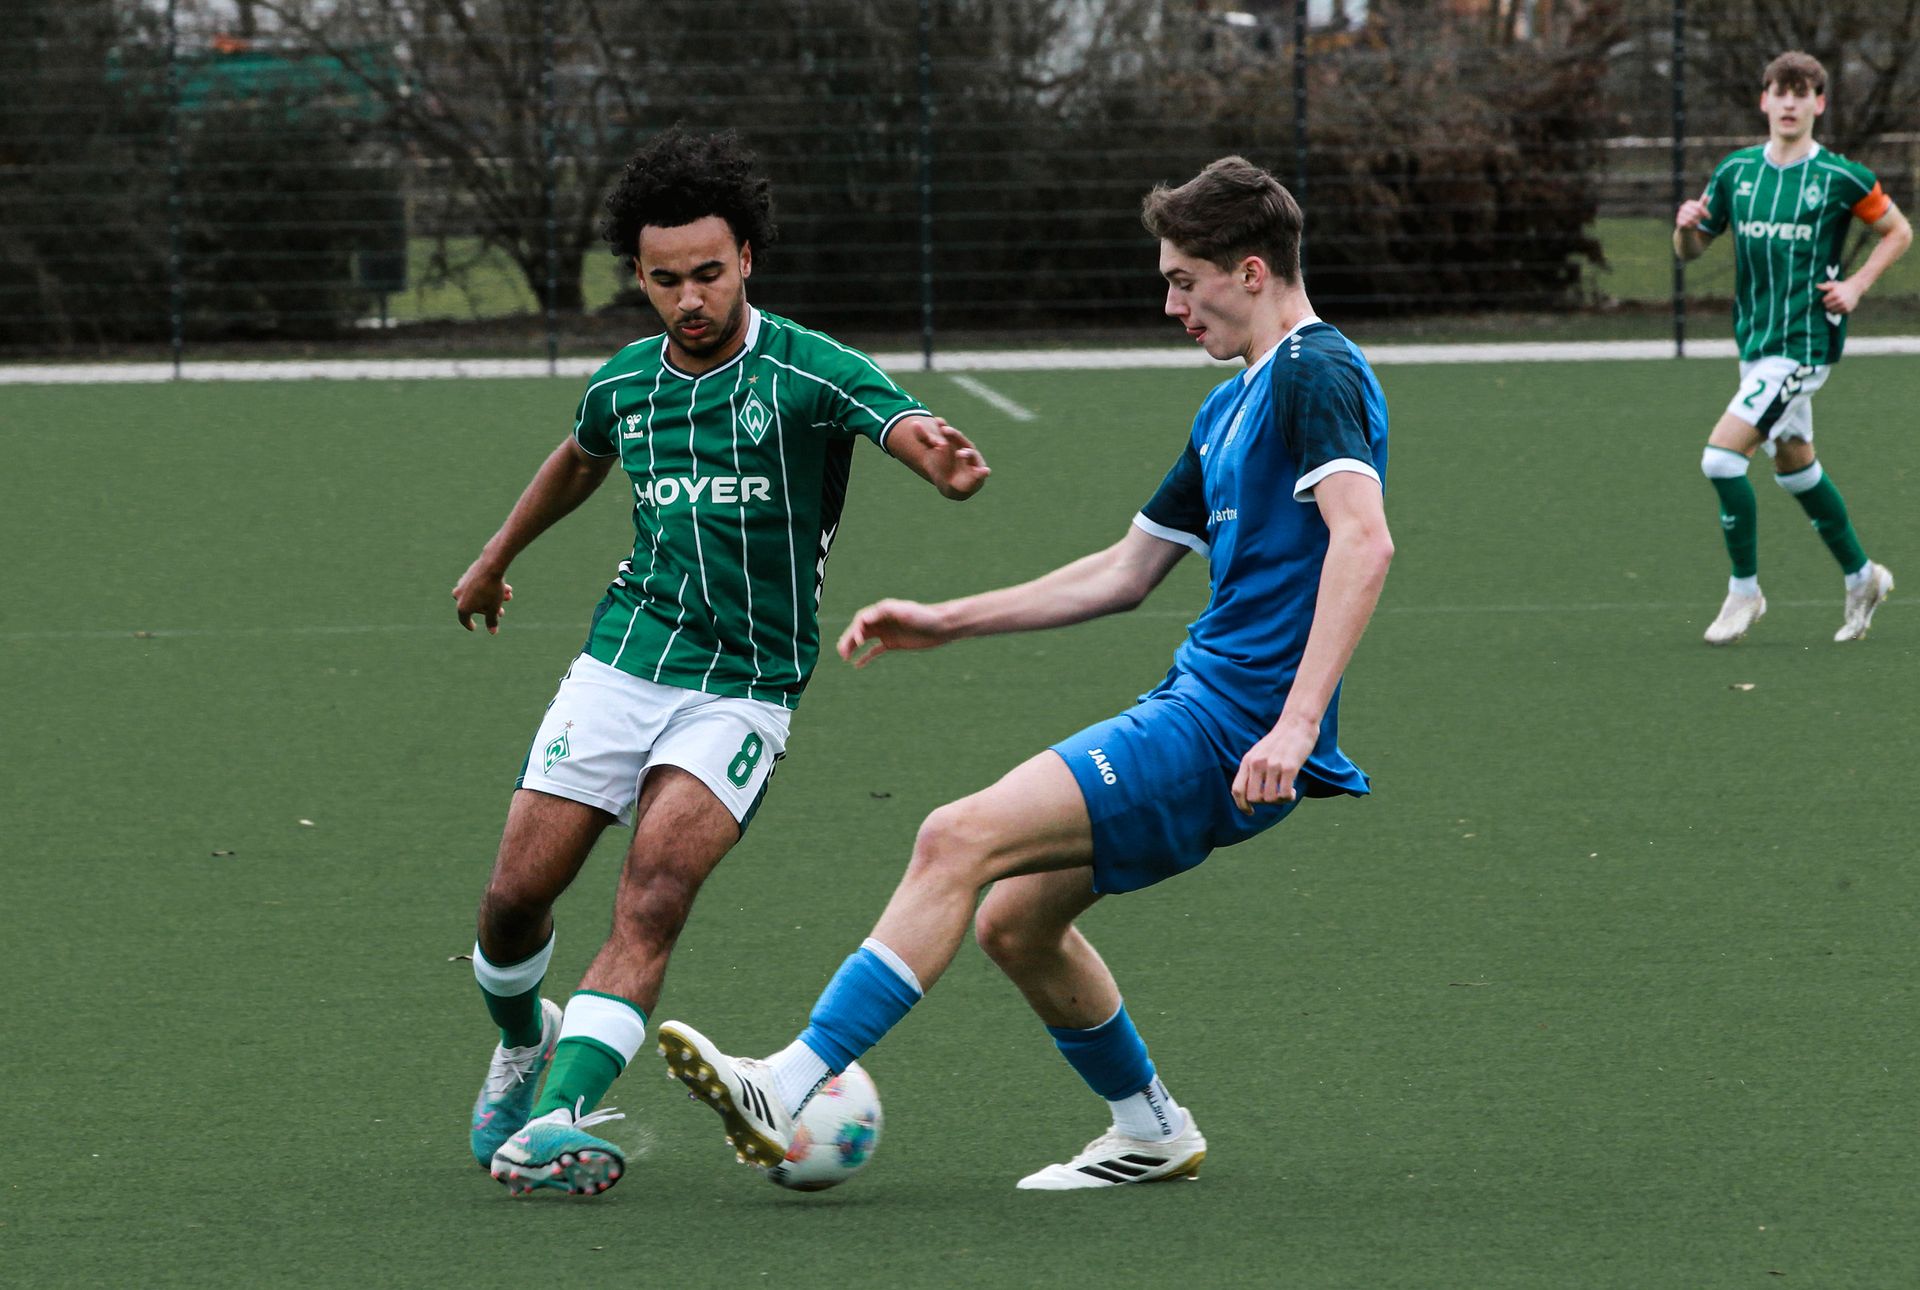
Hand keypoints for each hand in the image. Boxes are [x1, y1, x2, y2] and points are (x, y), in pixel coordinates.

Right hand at [453, 560, 512, 633]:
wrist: (491, 565)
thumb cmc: (492, 589)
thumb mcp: (494, 607)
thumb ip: (492, 620)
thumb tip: (492, 632)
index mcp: (462, 607)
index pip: (464, 620)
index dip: (470, 625)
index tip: (473, 628)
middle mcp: (458, 596)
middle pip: (475, 606)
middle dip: (490, 609)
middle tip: (502, 612)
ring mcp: (461, 585)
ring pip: (479, 595)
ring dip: (493, 597)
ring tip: (508, 596)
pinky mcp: (467, 575)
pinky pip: (478, 585)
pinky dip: (489, 588)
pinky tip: (504, 587)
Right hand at [837, 598, 951, 666]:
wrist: (941, 626)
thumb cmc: (923, 616)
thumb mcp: (903, 611)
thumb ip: (883, 612)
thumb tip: (863, 618)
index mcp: (882, 611)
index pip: (861, 620)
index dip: (855, 630)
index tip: (858, 642)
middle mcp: (881, 621)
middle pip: (858, 630)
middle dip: (848, 640)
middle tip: (841, 653)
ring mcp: (886, 632)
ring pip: (863, 640)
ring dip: (852, 648)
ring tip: (844, 658)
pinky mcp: (892, 643)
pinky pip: (874, 650)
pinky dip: (865, 657)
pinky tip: (857, 665)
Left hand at [901, 415, 990, 498]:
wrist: (952, 486)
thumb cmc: (944, 464)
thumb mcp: (933, 451)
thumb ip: (925, 438)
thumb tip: (914, 423)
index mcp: (956, 442)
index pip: (951, 433)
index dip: (945, 428)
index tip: (937, 422)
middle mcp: (966, 449)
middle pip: (961, 441)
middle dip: (954, 436)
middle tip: (945, 430)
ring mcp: (973, 462)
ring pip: (971, 456)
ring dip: (967, 454)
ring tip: (960, 453)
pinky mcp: (978, 475)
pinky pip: (981, 474)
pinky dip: (983, 472)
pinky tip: (985, 471)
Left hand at [1231, 713, 1317, 814]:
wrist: (1297, 723)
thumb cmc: (1280, 741)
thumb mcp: (1259, 752)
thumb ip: (1253, 770)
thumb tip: (1250, 795)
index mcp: (1248, 761)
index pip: (1237, 790)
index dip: (1242, 805)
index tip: (1250, 812)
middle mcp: (1257, 763)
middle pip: (1254, 798)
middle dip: (1265, 802)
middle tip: (1276, 796)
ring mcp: (1273, 765)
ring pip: (1270, 799)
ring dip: (1280, 800)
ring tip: (1287, 792)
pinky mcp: (1290, 767)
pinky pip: (1285, 794)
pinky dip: (1289, 797)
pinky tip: (1294, 791)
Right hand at [1675, 197, 1709, 230]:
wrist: (1686, 225)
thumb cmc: (1694, 216)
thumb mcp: (1700, 209)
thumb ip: (1703, 203)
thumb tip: (1706, 195)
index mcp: (1689, 203)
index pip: (1699, 207)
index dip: (1705, 212)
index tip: (1709, 217)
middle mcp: (1683, 207)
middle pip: (1695, 213)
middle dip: (1700, 218)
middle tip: (1702, 220)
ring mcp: (1680, 214)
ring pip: (1691, 219)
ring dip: (1696, 222)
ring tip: (1697, 223)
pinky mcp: (1678, 221)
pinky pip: (1686, 223)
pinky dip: (1691, 225)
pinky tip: (1692, 225)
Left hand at [1819, 277, 1863, 314]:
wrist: (1855, 288)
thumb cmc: (1842, 286)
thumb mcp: (1834, 285)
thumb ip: (1825, 286)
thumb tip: (1816, 285)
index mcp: (1836, 294)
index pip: (1824, 301)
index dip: (1825, 299)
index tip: (1829, 296)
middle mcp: (1840, 300)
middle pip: (1827, 307)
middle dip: (1828, 304)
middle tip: (1832, 300)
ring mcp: (1844, 305)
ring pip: (1832, 311)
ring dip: (1832, 308)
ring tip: (1836, 303)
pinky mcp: (1848, 310)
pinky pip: (1839, 313)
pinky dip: (1838, 310)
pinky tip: (1840, 305)